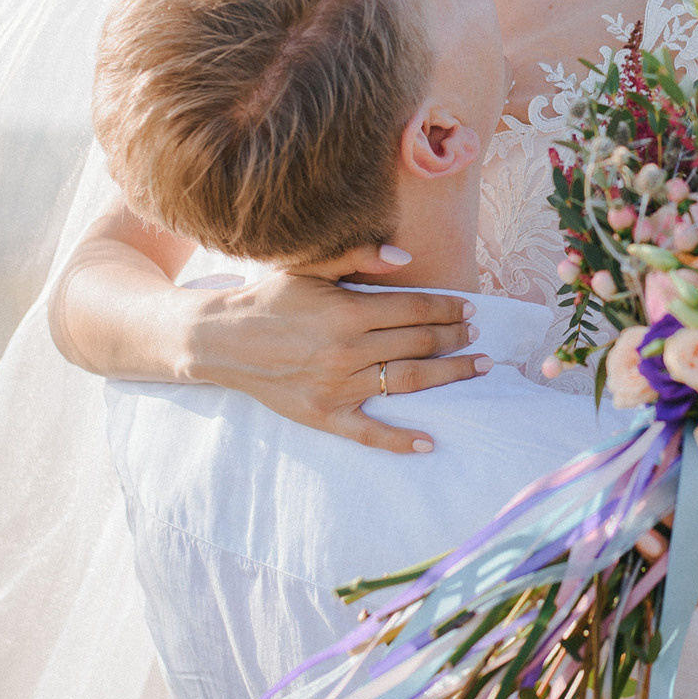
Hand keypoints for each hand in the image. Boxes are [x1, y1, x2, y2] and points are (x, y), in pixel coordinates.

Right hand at [181, 245, 489, 453]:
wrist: (220, 341)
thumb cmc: (269, 299)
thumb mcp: (308, 268)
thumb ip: (357, 257)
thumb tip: (405, 256)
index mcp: (346, 311)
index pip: (415, 309)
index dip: (447, 308)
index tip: (469, 308)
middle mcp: (346, 350)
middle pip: (418, 343)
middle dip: (455, 337)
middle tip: (477, 335)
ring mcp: (336, 386)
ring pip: (407, 381)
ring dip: (448, 375)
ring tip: (477, 367)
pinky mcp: (324, 415)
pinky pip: (369, 432)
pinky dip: (400, 440)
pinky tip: (429, 442)